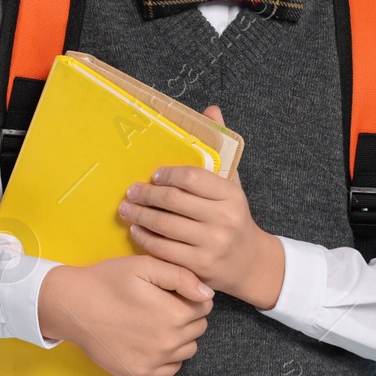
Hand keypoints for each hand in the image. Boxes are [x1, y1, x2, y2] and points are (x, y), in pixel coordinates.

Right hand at [37, 255, 212, 375]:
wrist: (72, 307)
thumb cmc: (108, 281)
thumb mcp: (145, 266)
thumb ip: (181, 277)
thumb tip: (207, 294)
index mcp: (173, 314)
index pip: (205, 305)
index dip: (192, 294)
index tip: (173, 290)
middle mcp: (168, 342)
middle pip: (199, 327)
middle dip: (188, 314)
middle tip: (162, 302)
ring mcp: (154, 361)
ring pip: (188, 349)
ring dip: (181, 335)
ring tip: (156, 320)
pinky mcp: (140, 373)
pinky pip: (171, 368)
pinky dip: (168, 355)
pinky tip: (150, 339)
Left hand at [118, 105, 286, 309]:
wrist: (249, 263)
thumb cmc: (234, 217)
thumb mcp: (232, 183)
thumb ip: (220, 149)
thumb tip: (211, 109)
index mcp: (231, 195)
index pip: (191, 177)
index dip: (167, 174)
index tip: (154, 176)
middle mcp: (224, 218)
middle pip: (173, 201)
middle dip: (146, 195)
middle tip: (131, 191)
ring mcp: (211, 244)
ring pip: (164, 225)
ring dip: (139, 216)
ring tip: (126, 209)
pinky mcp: (199, 266)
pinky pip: (163, 249)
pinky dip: (145, 238)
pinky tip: (136, 230)